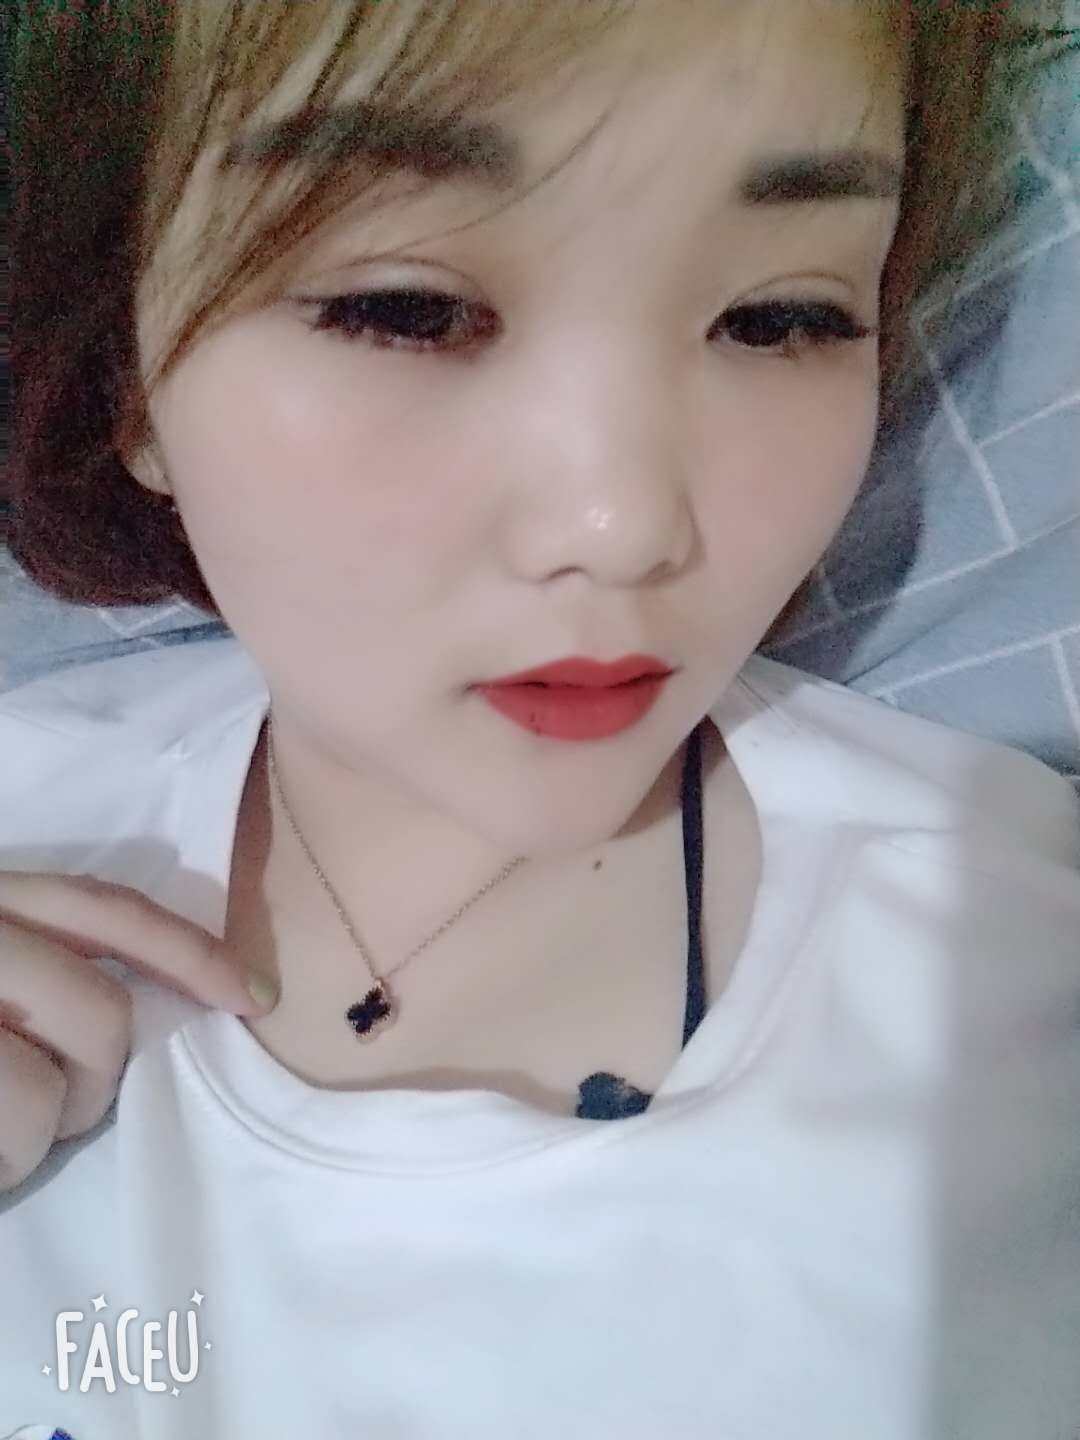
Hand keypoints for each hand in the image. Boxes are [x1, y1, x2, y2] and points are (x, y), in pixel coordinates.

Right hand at [0, 871, 275, 1191]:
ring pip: (44, 1098)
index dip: (190, 950)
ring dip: (27, 1142)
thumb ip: (38, 956)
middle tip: (53, 1105)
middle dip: (94, 1080)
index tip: (253, 994)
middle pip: (97, 1016)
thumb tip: (149, 998)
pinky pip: (3, 1142)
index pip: (103, 909)